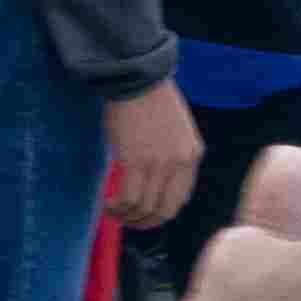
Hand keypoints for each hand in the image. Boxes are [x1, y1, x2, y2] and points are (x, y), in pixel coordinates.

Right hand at [101, 79, 201, 233]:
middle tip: (127, 220)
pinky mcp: (135, 162)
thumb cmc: (151, 99)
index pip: (181, 199)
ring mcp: (159, 165)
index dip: (161, 211)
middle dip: (144, 221)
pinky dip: (117, 207)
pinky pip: (128, 199)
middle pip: (164, 210)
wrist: (137, 79)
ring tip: (113, 211)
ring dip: (127, 216)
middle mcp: (180, 164)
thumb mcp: (175, 130)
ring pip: (144, 208)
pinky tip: (108, 203)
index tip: (145, 212)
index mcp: (193, 156)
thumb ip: (172, 155)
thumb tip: (156, 179)